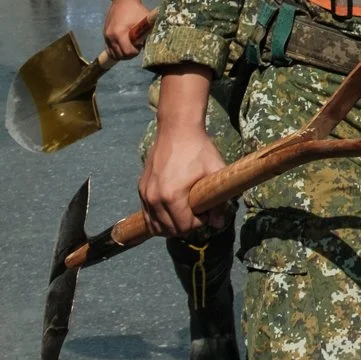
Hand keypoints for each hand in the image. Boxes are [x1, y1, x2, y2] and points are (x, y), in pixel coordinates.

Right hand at [103, 0, 155, 60]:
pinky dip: (117, 51)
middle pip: (120, 55)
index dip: (136, 51)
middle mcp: (110, 36)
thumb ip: (147, 34)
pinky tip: (124, 45)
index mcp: (119, 33)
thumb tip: (153, 46)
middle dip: (130, 53)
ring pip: (114, 54)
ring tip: (131, 45)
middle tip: (137, 45)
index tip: (140, 43)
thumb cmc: (136, 10)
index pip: (127, 52)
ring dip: (123, 53)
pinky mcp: (105, 35)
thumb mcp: (145, 21)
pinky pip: (109, 49)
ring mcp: (106, 36)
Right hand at [139, 68, 226, 237]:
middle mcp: (154, 198)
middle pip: (169, 230)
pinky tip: (172, 212)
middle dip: (186, 226)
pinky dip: (158, 219)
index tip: (206, 211)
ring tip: (185, 213)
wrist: (177, 129)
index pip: (184, 227)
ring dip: (171, 226)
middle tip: (198, 212)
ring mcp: (145, 194)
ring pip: (155, 226)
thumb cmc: (199, 149)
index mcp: (172, 196)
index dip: (199, 223)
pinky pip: (147, 215)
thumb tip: (219, 224)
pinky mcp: (141, 189)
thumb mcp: (214, 172)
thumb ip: (219, 202)